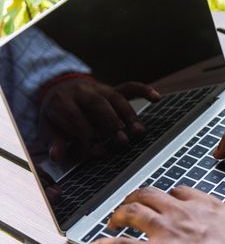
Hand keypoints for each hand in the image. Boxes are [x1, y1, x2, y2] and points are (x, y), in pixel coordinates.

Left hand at [40, 79, 160, 160]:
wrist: (58, 90)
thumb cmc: (57, 116)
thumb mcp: (48, 129)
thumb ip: (54, 142)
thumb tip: (57, 156)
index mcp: (62, 101)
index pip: (76, 117)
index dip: (87, 135)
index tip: (99, 152)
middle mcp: (82, 91)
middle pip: (98, 105)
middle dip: (111, 124)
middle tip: (123, 141)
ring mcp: (100, 89)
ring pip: (116, 99)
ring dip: (129, 115)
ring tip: (139, 132)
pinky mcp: (113, 89)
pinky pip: (130, 87)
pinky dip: (144, 90)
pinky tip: (157, 98)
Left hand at [85, 187, 224, 243]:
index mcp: (207, 207)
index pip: (180, 192)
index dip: (168, 196)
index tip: (165, 201)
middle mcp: (184, 213)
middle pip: (150, 195)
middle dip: (137, 198)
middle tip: (130, 205)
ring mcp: (167, 231)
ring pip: (132, 212)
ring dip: (118, 215)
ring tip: (112, 221)